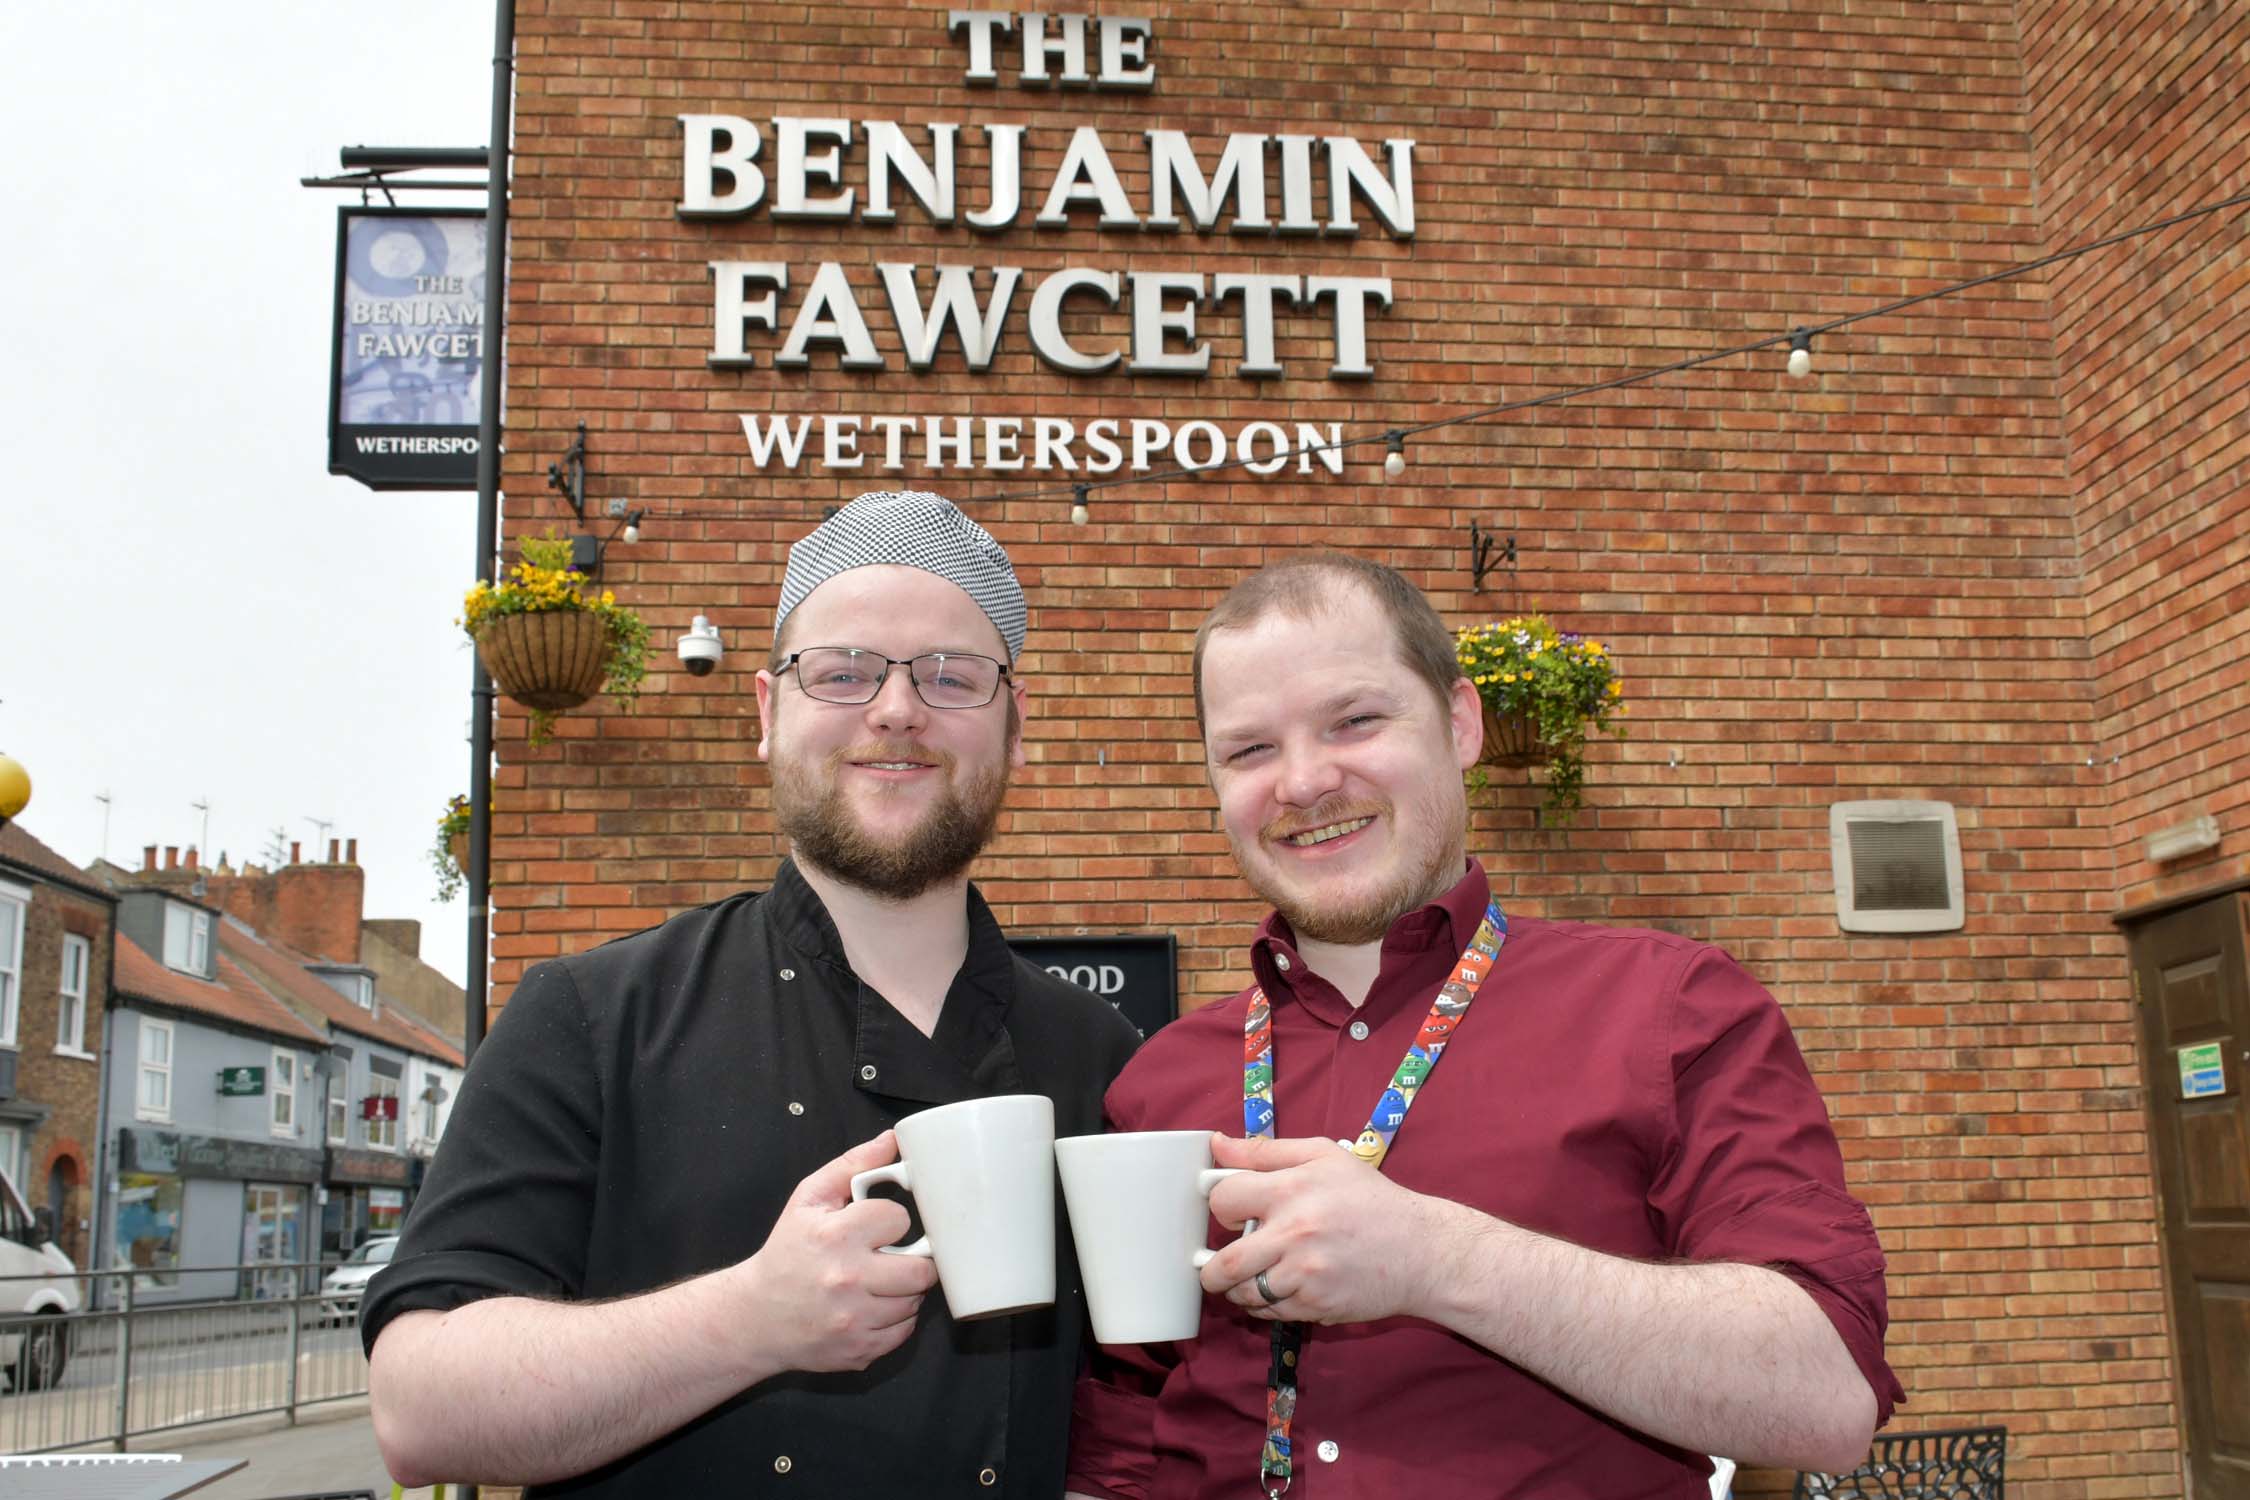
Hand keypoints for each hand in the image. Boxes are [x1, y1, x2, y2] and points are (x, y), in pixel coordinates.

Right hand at [736, 1131, 938, 1373]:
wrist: (755, 1316)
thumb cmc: (786, 1254)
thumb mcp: (808, 1200)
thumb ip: (851, 1166)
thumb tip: (892, 1141)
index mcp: (835, 1236)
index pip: (900, 1219)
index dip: (892, 1221)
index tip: (878, 1228)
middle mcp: (846, 1280)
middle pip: (921, 1269)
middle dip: (912, 1259)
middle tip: (892, 1256)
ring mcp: (854, 1321)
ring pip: (914, 1301)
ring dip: (903, 1290)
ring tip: (878, 1281)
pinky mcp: (859, 1350)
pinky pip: (904, 1331)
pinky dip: (895, 1319)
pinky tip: (872, 1306)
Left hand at [1197, 1133, 1457, 1326]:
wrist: (1419, 1250)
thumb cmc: (1370, 1198)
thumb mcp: (1323, 1156)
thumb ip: (1266, 1150)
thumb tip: (1217, 1144)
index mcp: (1291, 1190)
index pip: (1223, 1200)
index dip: (1221, 1207)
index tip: (1231, 1213)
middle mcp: (1294, 1233)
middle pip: (1223, 1264)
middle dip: (1212, 1269)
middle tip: (1217, 1265)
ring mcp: (1304, 1274)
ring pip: (1244, 1294)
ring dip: (1239, 1290)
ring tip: (1251, 1278)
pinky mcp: (1315, 1305)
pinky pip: (1271, 1313)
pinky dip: (1266, 1306)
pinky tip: (1280, 1289)